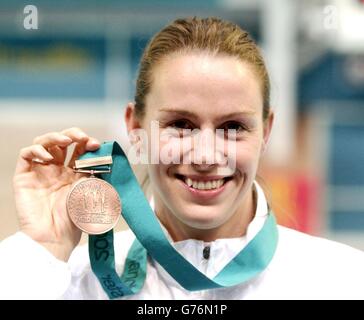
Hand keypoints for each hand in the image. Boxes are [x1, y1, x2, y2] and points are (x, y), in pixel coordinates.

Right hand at [13, 127, 99, 260]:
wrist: (55, 238)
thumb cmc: (74, 221)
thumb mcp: (92, 194)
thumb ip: (97, 176)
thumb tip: (107, 158)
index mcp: (75, 174)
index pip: (80, 150)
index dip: (87, 143)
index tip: (95, 145)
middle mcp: (58, 170)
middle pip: (63, 143)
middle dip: (74, 135)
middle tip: (83, 138)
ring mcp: (41, 172)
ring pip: (44, 143)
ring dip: (55, 137)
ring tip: (66, 141)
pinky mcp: (24, 177)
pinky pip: (26, 155)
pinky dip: (36, 149)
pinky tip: (47, 156)